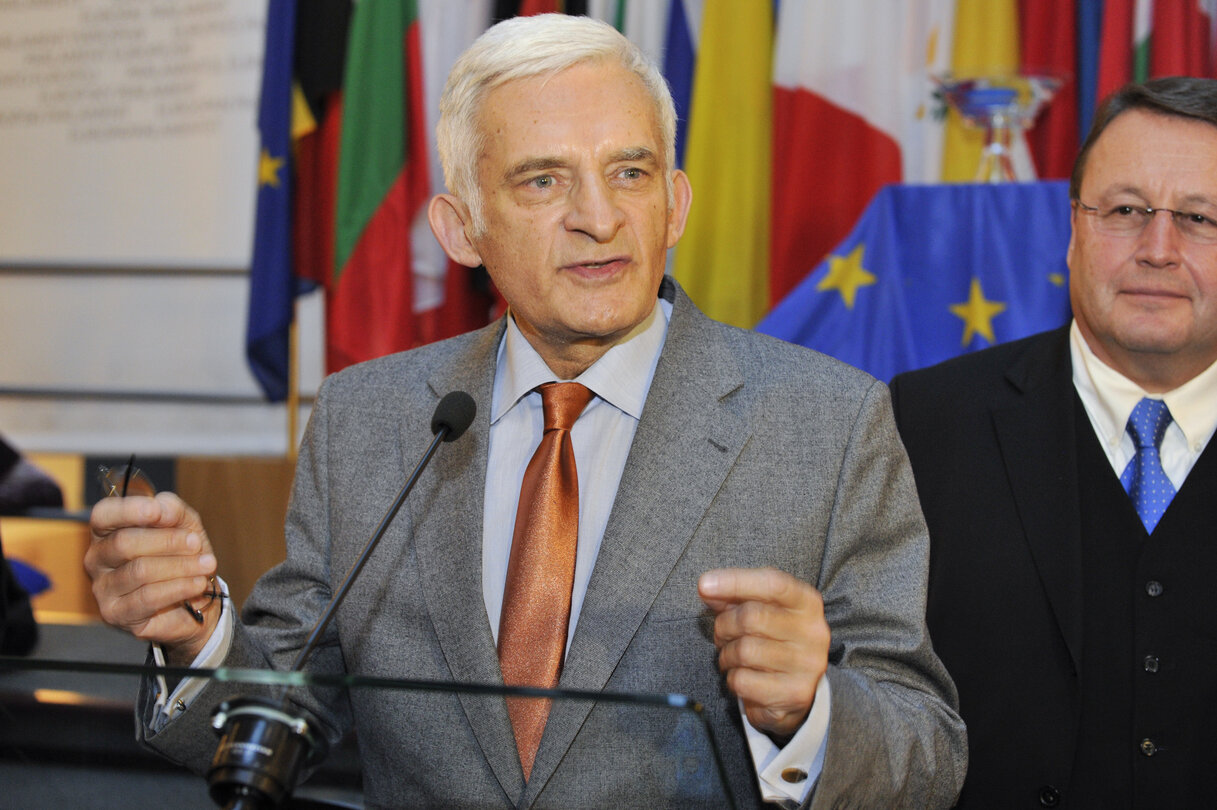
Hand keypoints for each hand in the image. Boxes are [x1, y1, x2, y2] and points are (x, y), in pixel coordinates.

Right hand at [85, 492, 219, 663]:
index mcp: (109, 531)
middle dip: (168, 542)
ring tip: (206, 565)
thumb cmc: (182, 555)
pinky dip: (179, 587)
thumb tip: (160, 509)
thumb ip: (172, 510)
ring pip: (140, 571)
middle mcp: (98, 558)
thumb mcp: (184, 524)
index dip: (128, 511)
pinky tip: (197, 584)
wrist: (196, 596)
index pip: (104, 514)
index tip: (156, 511)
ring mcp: (103, 588)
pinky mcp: (116, 613)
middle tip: (196, 543)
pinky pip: (148, 597)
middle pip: (124, 543)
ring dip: (181, 566)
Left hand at [698, 567, 829, 738]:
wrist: (793, 688)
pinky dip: (732, 679)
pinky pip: (743, 681)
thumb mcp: (758, 608)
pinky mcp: (795, 693)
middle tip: (722, 634)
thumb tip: (706, 587)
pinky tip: (742, 676)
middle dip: (724, 625)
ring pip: (744, 651)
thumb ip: (733, 596)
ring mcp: (807, 665)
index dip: (736, 581)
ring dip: (726, 655)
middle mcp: (814, 632)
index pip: (773, 584)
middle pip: (751, 617)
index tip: (704, 585)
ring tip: (731, 657)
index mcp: (807, 602)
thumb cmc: (771, 638)